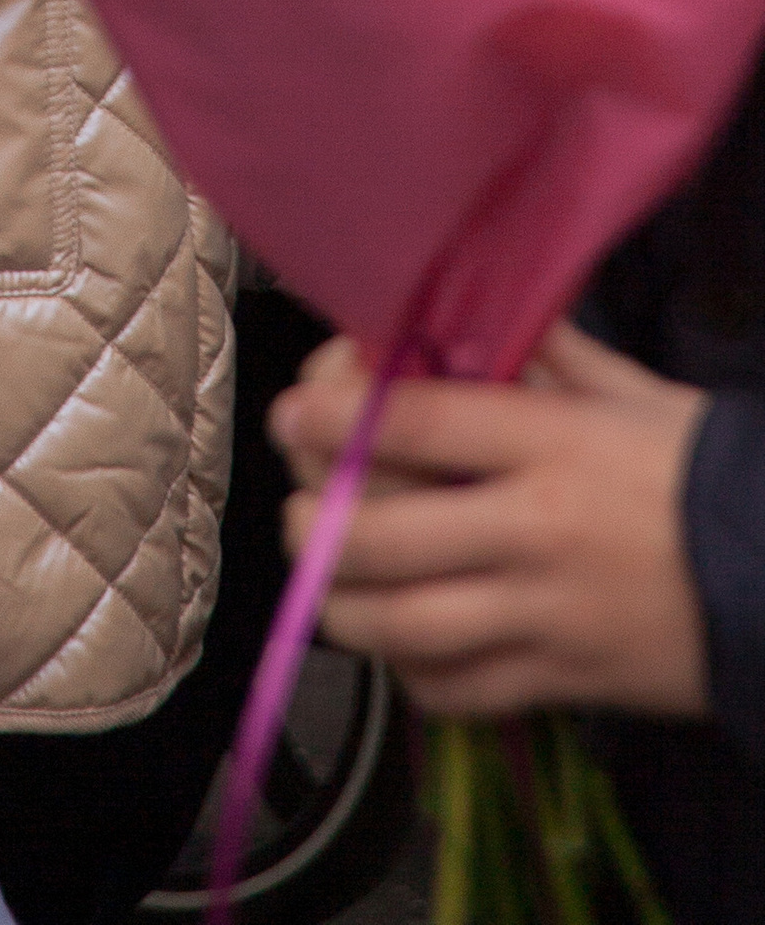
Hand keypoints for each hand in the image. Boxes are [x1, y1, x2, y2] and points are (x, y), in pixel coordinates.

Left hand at [272, 324, 710, 722]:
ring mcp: (546, 614)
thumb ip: (543, 351)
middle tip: (294, 508)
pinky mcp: (564, 681)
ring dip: (341, 602)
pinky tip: (398, 644)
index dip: (333, 415)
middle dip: (310, 521)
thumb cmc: (705, 472)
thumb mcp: (630, 391)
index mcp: (550, 442)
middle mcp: (534, 528)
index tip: (292, 411)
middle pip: (381, 532)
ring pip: (403, 623)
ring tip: (321, 579)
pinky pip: (460, 689)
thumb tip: (465, 307)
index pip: (415, 423)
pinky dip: (411, 671)